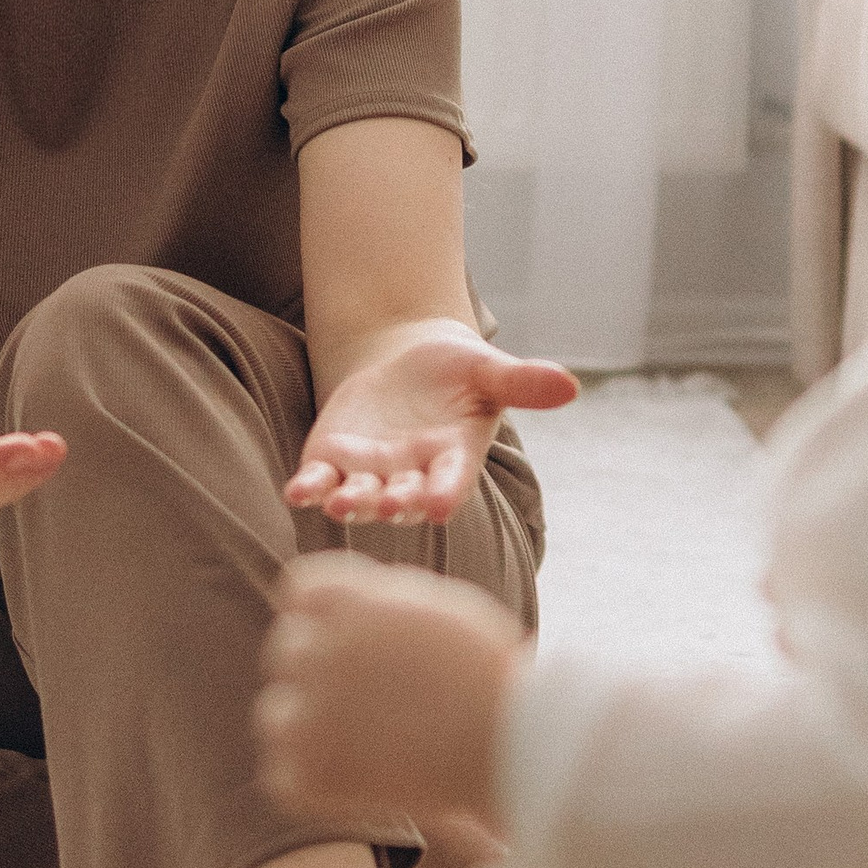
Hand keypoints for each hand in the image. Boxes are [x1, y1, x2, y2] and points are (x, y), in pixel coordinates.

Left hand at [256, 553, 521, 842]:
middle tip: (374, 703)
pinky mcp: (307, 774)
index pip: (297, 592)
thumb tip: (319, 603)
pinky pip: (282, 775)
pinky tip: (365, 779)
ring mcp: (310, 714)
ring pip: (276, 714)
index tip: (355, 644)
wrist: (517, 751)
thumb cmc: (488, 677)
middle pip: (286, 651)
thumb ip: (371, 600)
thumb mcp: (435, 606)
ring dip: (308, 727)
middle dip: (320, 671)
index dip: (323, 617)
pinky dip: (316, 783)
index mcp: (351, 601)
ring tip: (371, 743)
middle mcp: (321, 650)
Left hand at [286, 325, 575, 527]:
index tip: (441, 503)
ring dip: (349, 503)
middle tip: (391, 503)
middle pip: (404, 499)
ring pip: (359, 498)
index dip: (446, 492)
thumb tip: (571, 384)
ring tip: (337, 503)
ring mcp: (370, 474)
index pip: (452, 481)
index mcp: (453, 459)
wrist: (407, 364)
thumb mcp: (487, 370)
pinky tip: (297, 491)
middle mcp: (411, 476)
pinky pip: (320, 483)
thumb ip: (521, 382)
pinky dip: (309, 489)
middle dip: (396, 503)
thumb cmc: (457, 371)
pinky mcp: (333, 462)